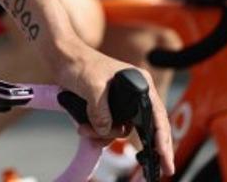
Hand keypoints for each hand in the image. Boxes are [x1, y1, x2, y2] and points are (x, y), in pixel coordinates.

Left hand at [56, 46, 174, 177]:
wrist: (61, 57)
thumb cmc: (79, 63)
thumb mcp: (92, 86)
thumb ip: (100, 110)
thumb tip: (105, 131)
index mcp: (140, 83)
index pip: (157, 116)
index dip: (163, 139)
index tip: (165, 158)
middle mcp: (135, 94)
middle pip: (143, 127)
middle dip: (139, 144)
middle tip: (155, 169)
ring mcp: (121, 102)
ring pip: (120, 130)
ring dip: (103, 135)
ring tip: (85, 130)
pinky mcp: (107, 108)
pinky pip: (108, 128)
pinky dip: (97, 133)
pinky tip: (84, 129)